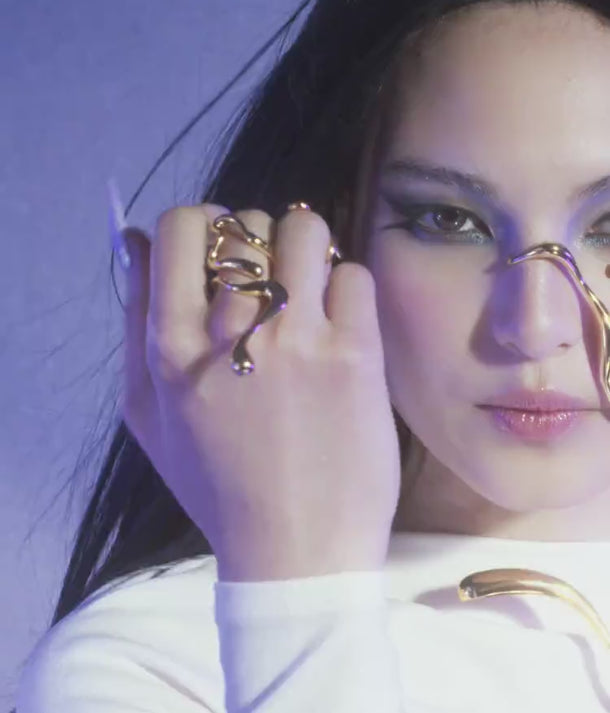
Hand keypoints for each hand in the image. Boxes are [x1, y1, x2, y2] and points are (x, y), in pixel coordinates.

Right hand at [121, 203, 400, 581]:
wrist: (297, 550)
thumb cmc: (218, 487)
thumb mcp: (148, 414)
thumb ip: (134, 321)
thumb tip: (135, 239)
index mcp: (173, 346)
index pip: (181, 228)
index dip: (202, 225)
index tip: (218, 253)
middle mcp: (232, 330)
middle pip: (246, 224)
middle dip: (256, 239)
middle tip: (268, 279)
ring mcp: (299, 338)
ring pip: (305, 230)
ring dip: (305, 247)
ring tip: (308, 286)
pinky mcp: (355, 353)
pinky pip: (354, 274)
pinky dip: (346, 288)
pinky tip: (339, 323)